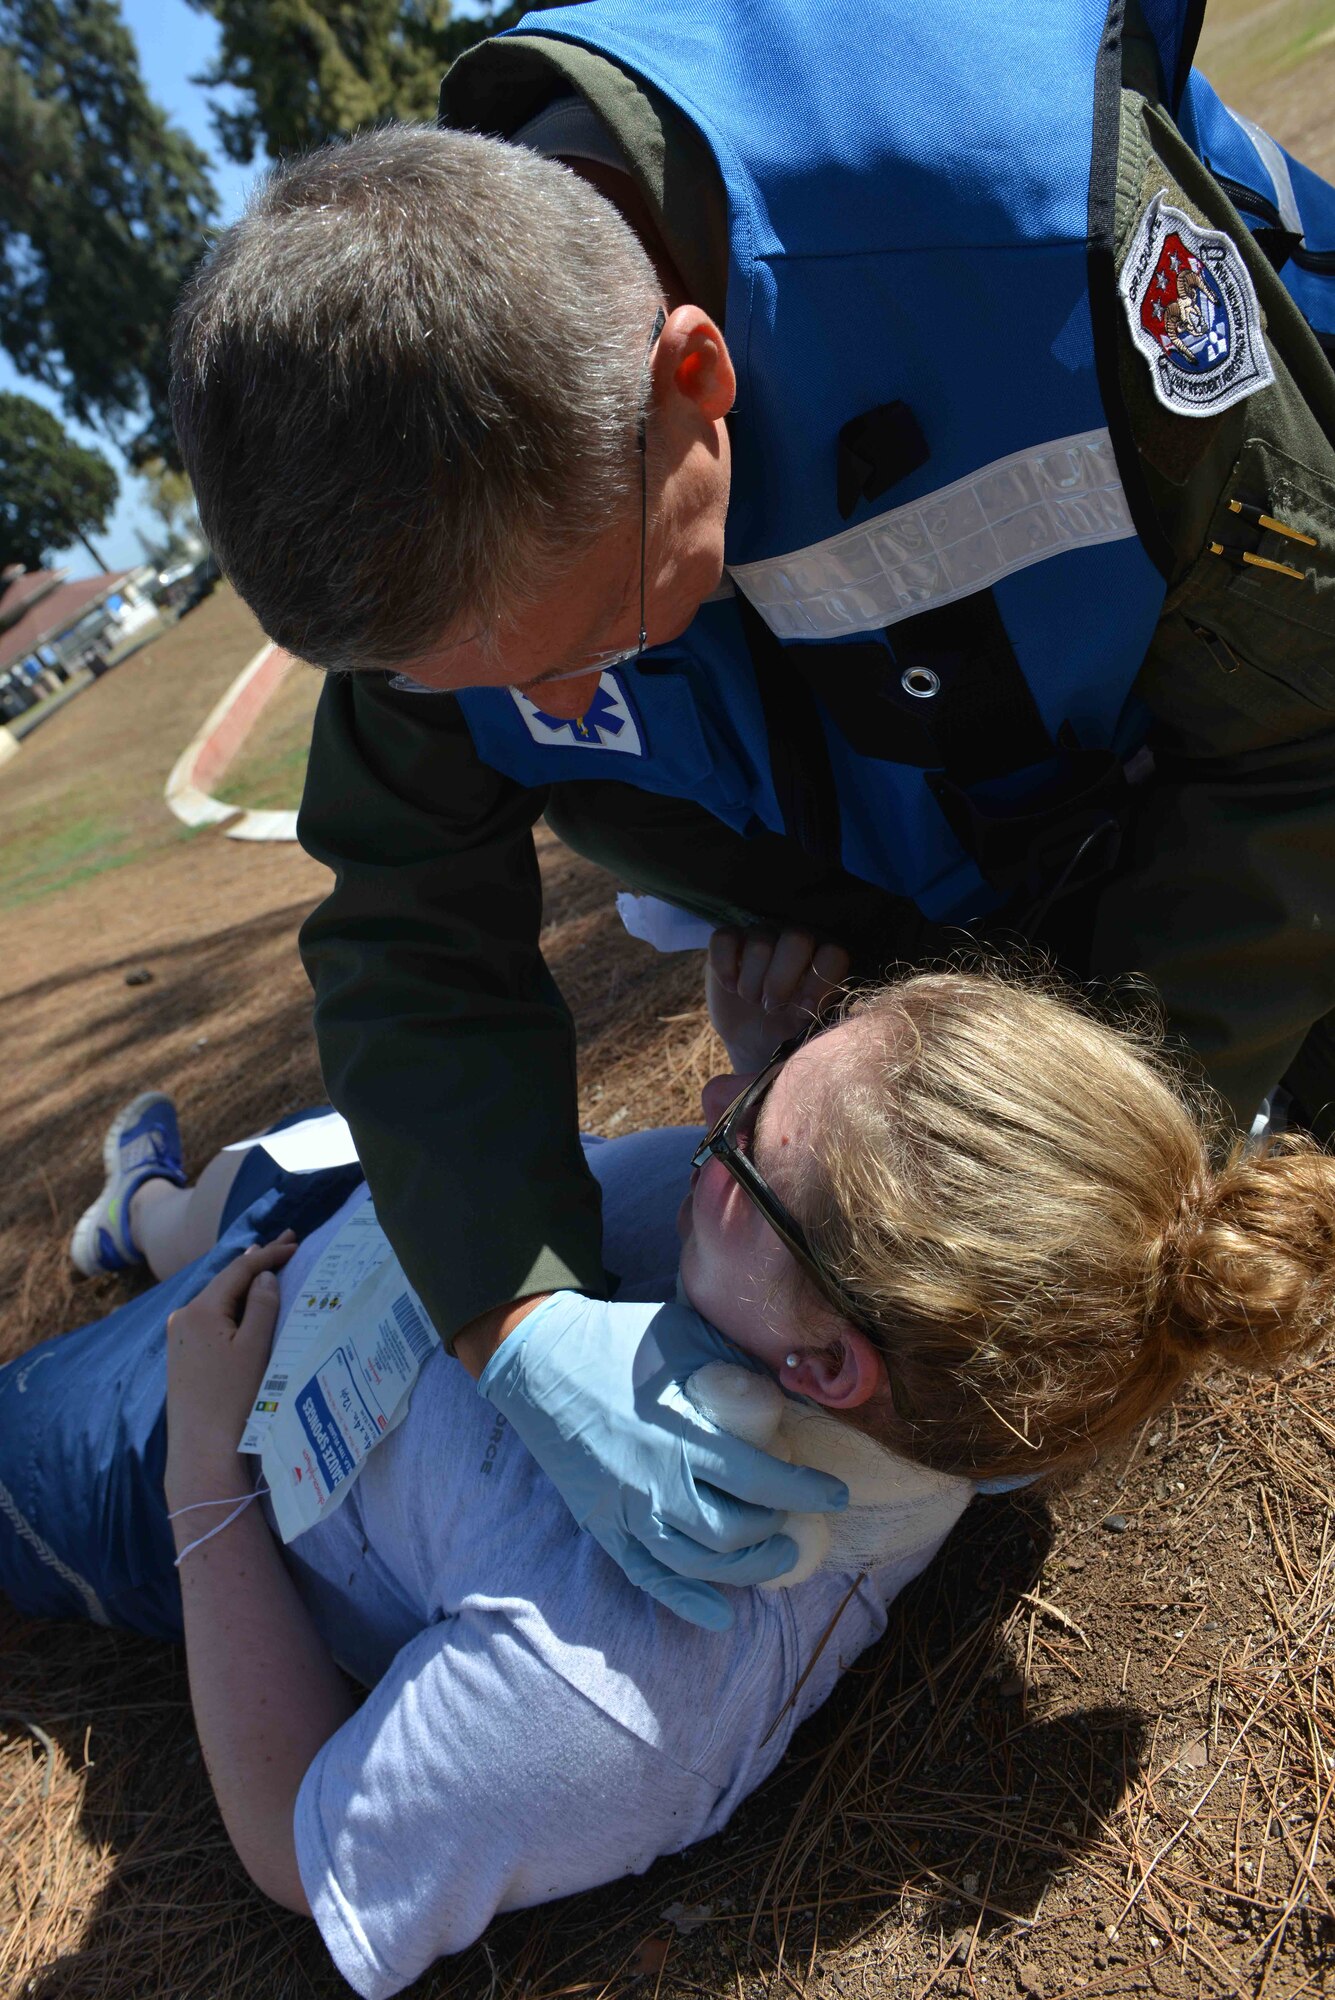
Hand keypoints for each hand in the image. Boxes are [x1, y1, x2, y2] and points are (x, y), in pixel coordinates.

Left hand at [165, 1233, 297, 1493]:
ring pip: (218, 1298)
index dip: (269, 1254)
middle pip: (226, 1280)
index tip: (296, 1242)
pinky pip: (212, 1316)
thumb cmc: (232, 1399)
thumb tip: (264, 1276)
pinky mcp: (182, 1352)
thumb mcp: (255, 1348)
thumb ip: (262, 1305)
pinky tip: (246, 1300)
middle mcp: (184, 1316)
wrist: (201, 1448)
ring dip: (245, 1283)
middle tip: (288, 1242)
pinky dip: (233, 1304)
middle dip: (257, 1262)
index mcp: (200, 1310)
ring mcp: (179, 1335)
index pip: (239, 1270)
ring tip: (268, 1264)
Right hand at [478, 1294, 848, 1629]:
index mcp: (683, 1435)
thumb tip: (791, 1388)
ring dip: (745, 1569)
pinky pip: (647, 1575)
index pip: (760, 1480)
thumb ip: (737, 1366)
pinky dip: (685, 1600)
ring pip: (696, 1563)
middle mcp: (656, 1482)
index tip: (836, 1494)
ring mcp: (626, 1509)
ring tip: (775, 1556)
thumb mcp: (687, 1336)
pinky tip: (719, 1614)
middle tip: (800, 1521)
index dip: (806, 1492)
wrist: (540, 1359)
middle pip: (733, 1532)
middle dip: (776, 1533)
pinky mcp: (603, 1524)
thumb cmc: (619, 1341)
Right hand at [707, 926, 850, 1073]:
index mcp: (824, 955)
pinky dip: (725, 968)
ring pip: (759, 945)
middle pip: (797, 939)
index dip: (819, 983)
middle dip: (781, 981)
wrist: (753, 1035)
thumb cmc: (788, 1025)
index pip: (833, 954)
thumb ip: (818, 1010)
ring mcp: (762, 933)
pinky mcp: (729, 938)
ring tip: (751, 999)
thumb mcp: (810, 1024)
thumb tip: (809, 1004)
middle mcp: (795, 937)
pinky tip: (730, 986)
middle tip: (772, 1006)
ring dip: (752, 983)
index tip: (804, 1009)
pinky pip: (723, 939)